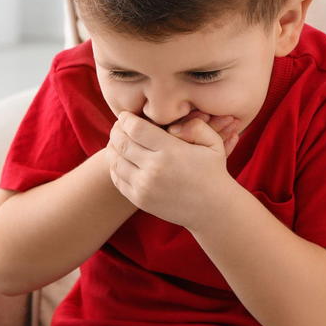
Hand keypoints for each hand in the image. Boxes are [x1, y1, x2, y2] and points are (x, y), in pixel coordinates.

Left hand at [105, 110, 238, 230]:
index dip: (126, 118)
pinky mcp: (140, 199)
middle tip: (119, 125)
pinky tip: (120, 159)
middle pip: (121, 142)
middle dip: (116, 130)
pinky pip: (118, 179)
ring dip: (112, 147)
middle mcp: (154, 169)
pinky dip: (115, 166)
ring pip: (115, 161)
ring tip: (117, 140)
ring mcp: (144, 186)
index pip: (136, 128)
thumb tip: (172, 126)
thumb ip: (195, 126)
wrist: (212, 210)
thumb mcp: (213, 143)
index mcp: (171, 151)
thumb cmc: (213, 172)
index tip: (126, 115)